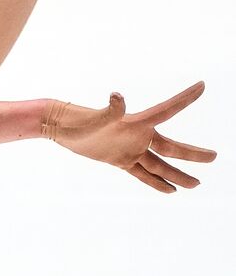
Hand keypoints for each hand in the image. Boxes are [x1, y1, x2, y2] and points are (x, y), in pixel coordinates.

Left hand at [43, 82, 216, 192]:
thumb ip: (110, 109)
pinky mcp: (119, 160)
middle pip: (171, 148)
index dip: (186, 98)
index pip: (167, 110)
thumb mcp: (96, 117)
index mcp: (137, 123)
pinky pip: (142, 174)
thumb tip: (117, 96)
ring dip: (177, 175)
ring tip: (196, 184)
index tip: (202, 85)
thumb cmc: (78, 119)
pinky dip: (155, 183)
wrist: (61, 127)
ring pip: (160, 165)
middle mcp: (138, 136)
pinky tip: (170, 191)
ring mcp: (130, 149)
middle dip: (192, 154)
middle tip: (215, 157)